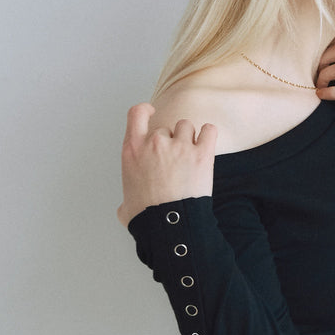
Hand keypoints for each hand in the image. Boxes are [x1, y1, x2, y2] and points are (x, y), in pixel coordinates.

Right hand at [117, 104, 217, 225]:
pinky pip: (209, 130)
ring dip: (189, 138)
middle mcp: (155, 143)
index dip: (145, 110)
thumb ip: (126, 197)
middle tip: (174, 162)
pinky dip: (208, 135)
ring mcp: (179, 146)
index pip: (136, 113)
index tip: (151, 111)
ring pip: (186, 126)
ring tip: (190, 156)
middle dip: (171, 141)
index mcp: (132, 150)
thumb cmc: (147, 217)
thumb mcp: (125, 203)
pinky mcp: (201, 154)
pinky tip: (207, 143)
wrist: (170, 225)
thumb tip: (125, 209)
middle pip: (166, 128)